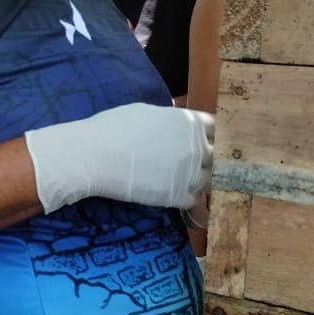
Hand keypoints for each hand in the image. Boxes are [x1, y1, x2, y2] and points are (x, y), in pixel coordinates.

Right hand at [25, 104, 213, 213]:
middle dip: (212, 161)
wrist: (94, 155)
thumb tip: (176, 124)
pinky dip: (190, 201)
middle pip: (219, 156)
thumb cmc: (114, 128)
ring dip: (202, 182)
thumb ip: (171, 120)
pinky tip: (181, 200)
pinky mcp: (179, 195)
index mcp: (191, 122)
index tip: (210, 144)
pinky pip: (196, 201)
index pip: (219, 129)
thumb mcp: (148, 113)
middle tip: (203, 168)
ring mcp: (191, 172)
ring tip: (191, 185)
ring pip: (210, 180)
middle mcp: (197, 145)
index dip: (214, 137)